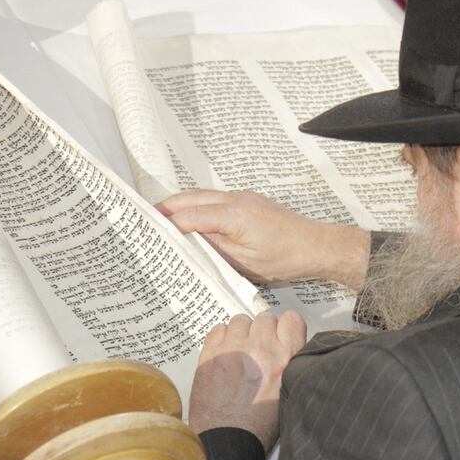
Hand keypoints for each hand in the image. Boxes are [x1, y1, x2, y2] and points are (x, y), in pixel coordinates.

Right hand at [157, 190, 369, 288]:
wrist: (317, 246)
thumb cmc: (286, 258)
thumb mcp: (244, 263)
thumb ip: (213, 250)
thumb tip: (187, 243)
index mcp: (232, 214)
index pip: (188, 217)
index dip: (165, 225)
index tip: (146, 232)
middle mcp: (235, 199)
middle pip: (189, 198)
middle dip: (164, 208)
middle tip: (143, 221)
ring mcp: (242, 197)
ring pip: (201, 196)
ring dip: (179, 206)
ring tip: (159, 221)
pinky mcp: (248, 201)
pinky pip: (214, 200)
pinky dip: (196, 207)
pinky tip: (189, 221)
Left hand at [188, 310, 306, 451]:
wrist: (226, 441)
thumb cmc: (259, 426)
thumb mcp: (289, 393)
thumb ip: (290, 364)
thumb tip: (286, 349)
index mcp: (286, 359)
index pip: (293, 319)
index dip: (286, 328)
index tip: (281, 338)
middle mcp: (262, 347)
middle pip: (266, 318)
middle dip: (263, 332)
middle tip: (258, 350)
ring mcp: (234, 348)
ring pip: (241, 321)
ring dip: (242, 334)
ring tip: (239, 354)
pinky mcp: (210, 353)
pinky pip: (219, 328)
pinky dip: (222, 338)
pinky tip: (224, 355)